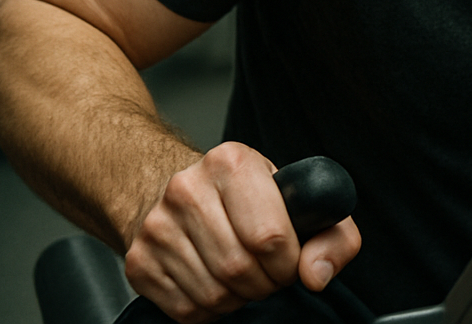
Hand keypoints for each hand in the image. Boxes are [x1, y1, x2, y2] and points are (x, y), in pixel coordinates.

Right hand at [123, 142, 362, 323]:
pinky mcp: (139, 262)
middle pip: (240, 268)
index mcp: (231, 162)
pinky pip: (187, 310)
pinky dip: (212, 310)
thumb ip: (332, 234)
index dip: (289, 262)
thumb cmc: (248, 199)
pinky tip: (217, 284)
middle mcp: (186, 189)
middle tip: (269, 274)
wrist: (178, 192)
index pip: (270, 235)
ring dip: (239, 299)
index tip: (290, 261)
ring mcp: (157, 226)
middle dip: (266, 283)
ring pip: (214, 294)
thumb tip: (316, 275)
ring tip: (244, 278)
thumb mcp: (297, 199)